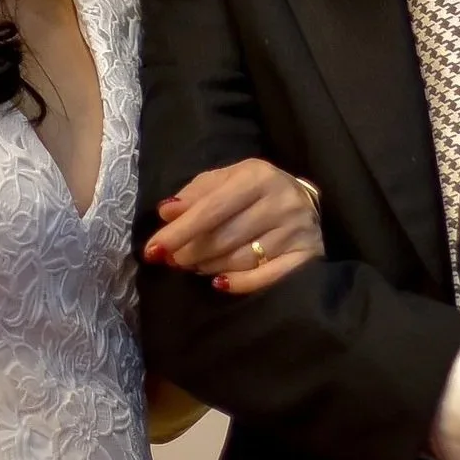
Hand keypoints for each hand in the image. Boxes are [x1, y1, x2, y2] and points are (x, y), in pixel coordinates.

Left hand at [144, 160, 323, 295]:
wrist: (303, 202)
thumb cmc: (254, 191)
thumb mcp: (225, 181)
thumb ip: (195, 194)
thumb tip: (166, 212)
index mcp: (258, 177)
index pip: (211, 209)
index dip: (179, 232)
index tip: (153, 250)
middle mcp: (281, 202)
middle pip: (223, 238)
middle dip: (190, 253)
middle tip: (174, 260)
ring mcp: (297, 231)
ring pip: (240, 260)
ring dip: (209, 267)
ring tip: (195, 266)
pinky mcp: (307, 256)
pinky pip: (265, 278)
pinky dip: (238, 283)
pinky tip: (220, 282)